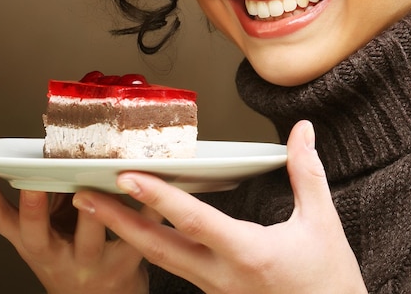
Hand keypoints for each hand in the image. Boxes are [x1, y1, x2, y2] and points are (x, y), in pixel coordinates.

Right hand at [0, 168, 157, 293]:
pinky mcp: (125, 261)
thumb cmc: (73, 257)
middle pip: (38, 233)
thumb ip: (47, 202)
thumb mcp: (49, 235)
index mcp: (33, 244)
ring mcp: (89, 262)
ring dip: (95, 205)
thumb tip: (50, 151)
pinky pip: (137, 232)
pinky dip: (146, 208)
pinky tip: (153, 186)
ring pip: (89, 234)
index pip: (0, 220)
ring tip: (100, 176)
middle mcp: (56, 256)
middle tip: (36, 180)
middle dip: (35, 206)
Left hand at [73, 120, 367, 292]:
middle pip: (159, 248)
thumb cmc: (328, 281)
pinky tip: (139, 230)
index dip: (158, 197)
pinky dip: (150, 246)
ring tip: (98, 209)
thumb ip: (306, 172)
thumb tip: (302, 131)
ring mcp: (215, 289)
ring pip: (161, 260)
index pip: (194, 221)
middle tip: (82, 196)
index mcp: (248, 253)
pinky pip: (175, 269)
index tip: (126, 176)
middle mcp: (222, 275)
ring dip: (127, 233)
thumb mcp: (321, 223)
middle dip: (116, 221)